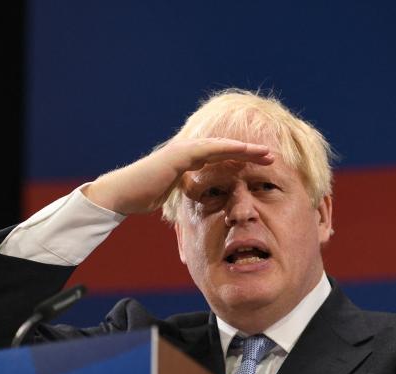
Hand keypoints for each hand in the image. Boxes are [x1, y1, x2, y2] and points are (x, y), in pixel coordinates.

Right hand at [83, 138, 273, 214]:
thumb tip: (196, 205)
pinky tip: (245, 151)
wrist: (122, 194)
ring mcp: (184, 150)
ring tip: (267, 154)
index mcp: (188, 161)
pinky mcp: (180, 154)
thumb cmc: (141, 196)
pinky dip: (228, 149)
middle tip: (273, 157)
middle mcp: (188, 152)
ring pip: (222, 146)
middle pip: (226, 149)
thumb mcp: (171, 196)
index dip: (241, 162)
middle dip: (250, 153)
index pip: (220, 159)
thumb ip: (185, 194)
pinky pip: (210, 149)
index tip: (260, 167)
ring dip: (246, 150)